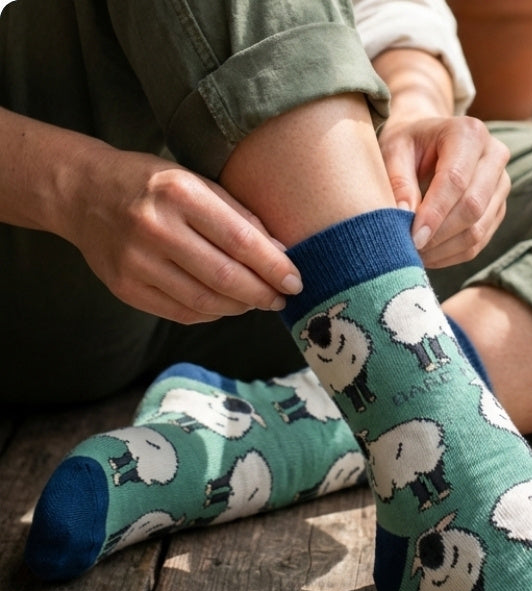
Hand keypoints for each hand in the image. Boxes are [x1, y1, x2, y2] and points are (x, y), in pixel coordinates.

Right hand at [67, 148, 301, 323]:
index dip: (274, 267)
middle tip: (281, 298)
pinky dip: (212, 313)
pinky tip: (225, 305)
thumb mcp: (197, 183)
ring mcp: (136, 262)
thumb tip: (282, 255)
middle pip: (225, 277)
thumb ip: (240, 216)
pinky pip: (182, 313)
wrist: (83, 193)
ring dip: (240, 307)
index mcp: (179, 193)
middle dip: (262, 294)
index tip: (296, 281)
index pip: (240, 241)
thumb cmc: (152, 185)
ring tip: (257, 301)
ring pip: (205, 302)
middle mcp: (154, 228)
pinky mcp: (125, 288)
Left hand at [378, 115, 509, 267]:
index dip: (434, 213)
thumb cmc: (409, 145)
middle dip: (440, 235)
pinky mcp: (498, 209)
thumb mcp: (394, 151)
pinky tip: (429, 255)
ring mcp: (501, 184)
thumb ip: (398, 181)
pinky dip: (452, 255)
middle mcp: (494, 155)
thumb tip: (403, 215)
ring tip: (415, 254)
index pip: (456, 180)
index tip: (413, 237)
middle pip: (473, 207)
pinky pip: (479, 242)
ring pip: (479, 229)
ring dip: (445, 250)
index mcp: (468, 133)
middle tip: (410, 250)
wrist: (429, 141)